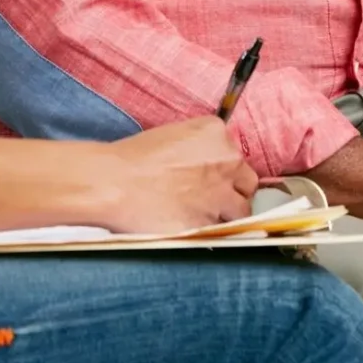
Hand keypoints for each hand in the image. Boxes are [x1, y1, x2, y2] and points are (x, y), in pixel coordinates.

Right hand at [102, 117, 259, 232]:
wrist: (115, 183)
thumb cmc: (132, 158)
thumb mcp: (173, 135)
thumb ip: (199, 146)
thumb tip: (203, 163)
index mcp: (215, 132)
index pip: (233, 152)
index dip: (223, 167)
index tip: (211, 175)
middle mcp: (227, 160)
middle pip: (247, 180)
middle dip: (234, 189)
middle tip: (213, 196)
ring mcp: (222, 193)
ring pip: (241, 209)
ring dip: (227, 213)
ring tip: (204, 216)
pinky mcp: (212, 221)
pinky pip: (222, 230)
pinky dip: (212, 230)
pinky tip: (194, 227)